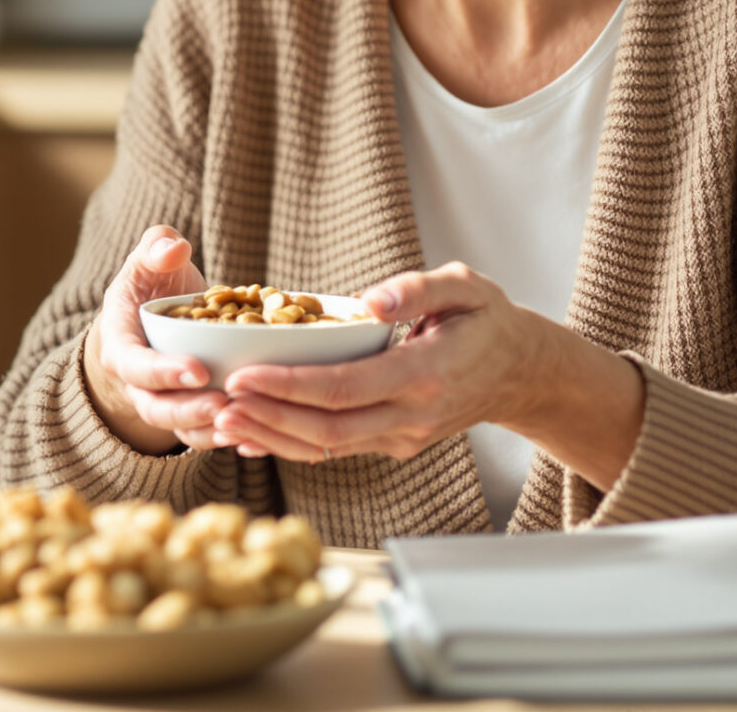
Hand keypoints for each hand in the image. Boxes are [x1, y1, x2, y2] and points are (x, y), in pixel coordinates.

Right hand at [81, 226, 230, 456]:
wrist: (151, 315)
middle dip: (189, 410)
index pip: (133, 364)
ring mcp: (160, 401)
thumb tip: (175, 248)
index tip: (198, 371)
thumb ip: (157, 246)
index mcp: (120, 342)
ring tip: (244, 425)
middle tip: (225, 405)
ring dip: (209, 431)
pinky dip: (226, 435)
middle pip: (156, 407)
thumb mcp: (149, 258)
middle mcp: (135, 380)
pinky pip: (202, 433)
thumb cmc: (152, 282)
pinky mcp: (187, 413)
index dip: (162, 371)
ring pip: (180, 428)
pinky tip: (257, 432)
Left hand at [213, 262, 643, 488]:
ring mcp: (403, 437)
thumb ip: (419, 289)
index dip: (289, 387)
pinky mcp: (394, 444)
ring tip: (221, 420)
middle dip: (266, 419)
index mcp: (426, 375)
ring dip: (271, 437)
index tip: (242, 375)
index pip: (344, 389)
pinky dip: (291, 444)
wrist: (520, 371)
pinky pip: (335, 449)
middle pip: (326, 430)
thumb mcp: (466, 287)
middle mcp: (412, 416)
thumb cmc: (487, 321)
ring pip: (327, 449)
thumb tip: (372, 300)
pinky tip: (253, 432)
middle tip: (216, 403)